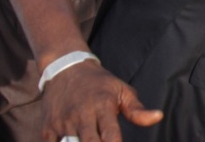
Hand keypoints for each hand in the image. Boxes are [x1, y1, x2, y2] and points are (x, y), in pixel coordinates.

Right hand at [41, 60, 161, 141]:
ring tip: (88, 141)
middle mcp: (81, 116)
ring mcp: (62, 123)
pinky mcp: (47, 129)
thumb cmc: (98, 84)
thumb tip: (158, 117)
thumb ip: (137, 110)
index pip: (110, 135)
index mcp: (102, 106)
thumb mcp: (121, 90)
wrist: (65, 69)